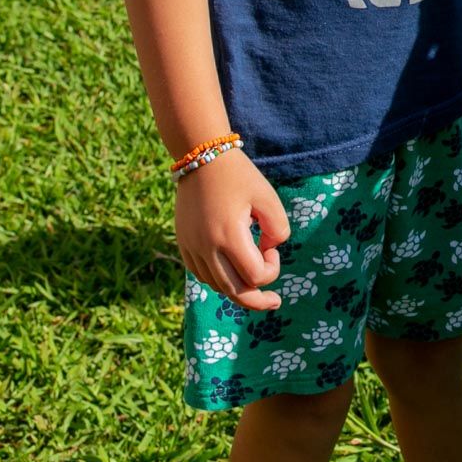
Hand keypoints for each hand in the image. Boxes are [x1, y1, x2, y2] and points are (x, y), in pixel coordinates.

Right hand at [174, 149, 288, 310]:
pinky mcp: (183, 245)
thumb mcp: (268, 197)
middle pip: (234, 291)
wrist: (201, 159)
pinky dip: (219, 280)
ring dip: (238, 288)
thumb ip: (278, 227)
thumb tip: (270, 249)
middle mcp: (206, 248)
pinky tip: (233, 274)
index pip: (255, 275)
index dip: (272, 268)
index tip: (272, 246)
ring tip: (256, 286)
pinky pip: (202, 275)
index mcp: (229, 236)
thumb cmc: (239, 176)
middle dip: (257, 298)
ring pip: (216, 286)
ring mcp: (191, 248)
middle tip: (274, 303)